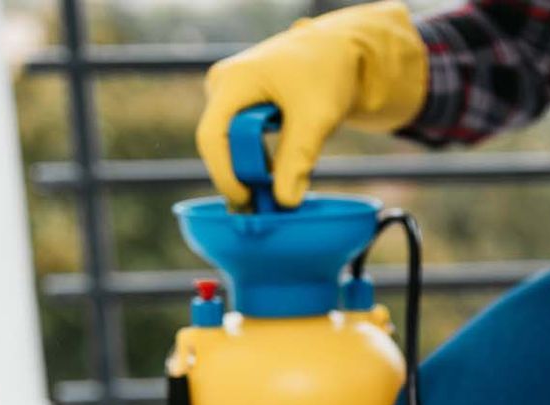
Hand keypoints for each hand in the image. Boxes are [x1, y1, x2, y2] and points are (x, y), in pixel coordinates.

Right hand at [196, 1, 426, 208]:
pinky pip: (238, 140)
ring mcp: (229, 95)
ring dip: (250, 170)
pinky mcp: (240, 105)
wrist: (337, 51)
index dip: (225, 174)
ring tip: (274, 193)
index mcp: (234, 81)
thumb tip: (285, 202)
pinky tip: (275, 177)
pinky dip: (256, 161)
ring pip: (228, 144)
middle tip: (263, 207)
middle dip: (240, 175)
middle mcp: (223, 86)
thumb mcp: (316, 117)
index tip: (248, 200)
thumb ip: (298, 158)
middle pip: (218, 143)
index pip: (212, 136)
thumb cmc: (327, 73)